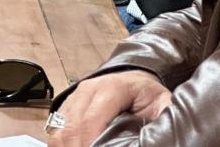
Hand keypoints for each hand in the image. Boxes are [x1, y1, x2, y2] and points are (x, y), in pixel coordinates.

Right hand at [50, 70, 171, 145]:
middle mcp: (88, 90)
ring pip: (59, 127)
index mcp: (111, 88)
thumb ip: (163, 120)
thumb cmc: (149, 95)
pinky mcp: (68, 105)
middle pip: (72, 125)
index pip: (91, 119)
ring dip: (65, 146)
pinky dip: (59, 143)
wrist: (135, 79)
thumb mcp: (164, 104)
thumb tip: (160, 136)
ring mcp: (75, 96)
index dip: (89, 142)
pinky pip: (55, 127)